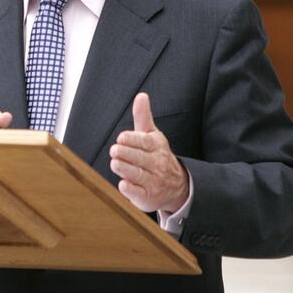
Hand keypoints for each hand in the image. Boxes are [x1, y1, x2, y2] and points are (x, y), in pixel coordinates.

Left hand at [109, 92, 188, 212]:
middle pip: (140, 158)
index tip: (121, 138)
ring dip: (125, 169)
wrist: (177, 186)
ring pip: (138, 175)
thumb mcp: (153, 135)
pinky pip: (138, 193)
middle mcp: (156, 164)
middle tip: (114, 150)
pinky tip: (123, 184)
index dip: (132, 140)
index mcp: (156, 147)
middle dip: (127, 154)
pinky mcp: (147, 197)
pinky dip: (130, 189)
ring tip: (115, 163)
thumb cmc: (158, 156)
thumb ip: (143, 117)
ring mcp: (152, 181)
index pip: (144, 142)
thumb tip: (141, 95)